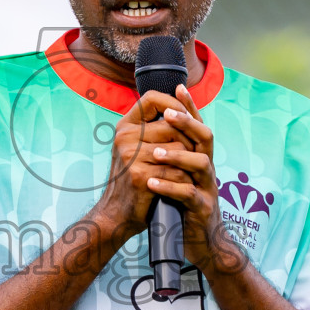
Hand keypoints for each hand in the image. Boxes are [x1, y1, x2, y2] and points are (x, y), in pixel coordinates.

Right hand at [92, 88, 198, 243]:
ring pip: (178, 147)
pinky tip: (181, 186)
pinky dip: (184, 180)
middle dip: (188, 140)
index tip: (186, 116)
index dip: (174, 103)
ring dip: (188, 161)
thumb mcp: (137, 148)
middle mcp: (124, 137)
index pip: (152, 98)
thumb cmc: (134, 179)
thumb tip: (182, 95)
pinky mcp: (140, 175)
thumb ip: (155, 126)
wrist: (117, 214)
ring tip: (186, 171)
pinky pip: (176, 170)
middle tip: (193, 155)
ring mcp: (130, 156)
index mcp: (125, 126)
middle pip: (172, 124)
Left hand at [143, 84, 247, 277]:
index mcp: (200, 158)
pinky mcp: (203, 209)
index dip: (191, 107)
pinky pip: (188, 194)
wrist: (202, 243)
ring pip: (200, 163)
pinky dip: (170, 187)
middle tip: (167, 114)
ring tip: (155, 154)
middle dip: (187, 123)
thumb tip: (153, 131)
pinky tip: (153, 183)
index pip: (197, 126)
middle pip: (205, 138)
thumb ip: (171, 156)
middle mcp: (208, 169)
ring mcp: (207, 188)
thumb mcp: (179, 177)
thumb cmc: (184, 207)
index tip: (178, 87)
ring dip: (177, 156)